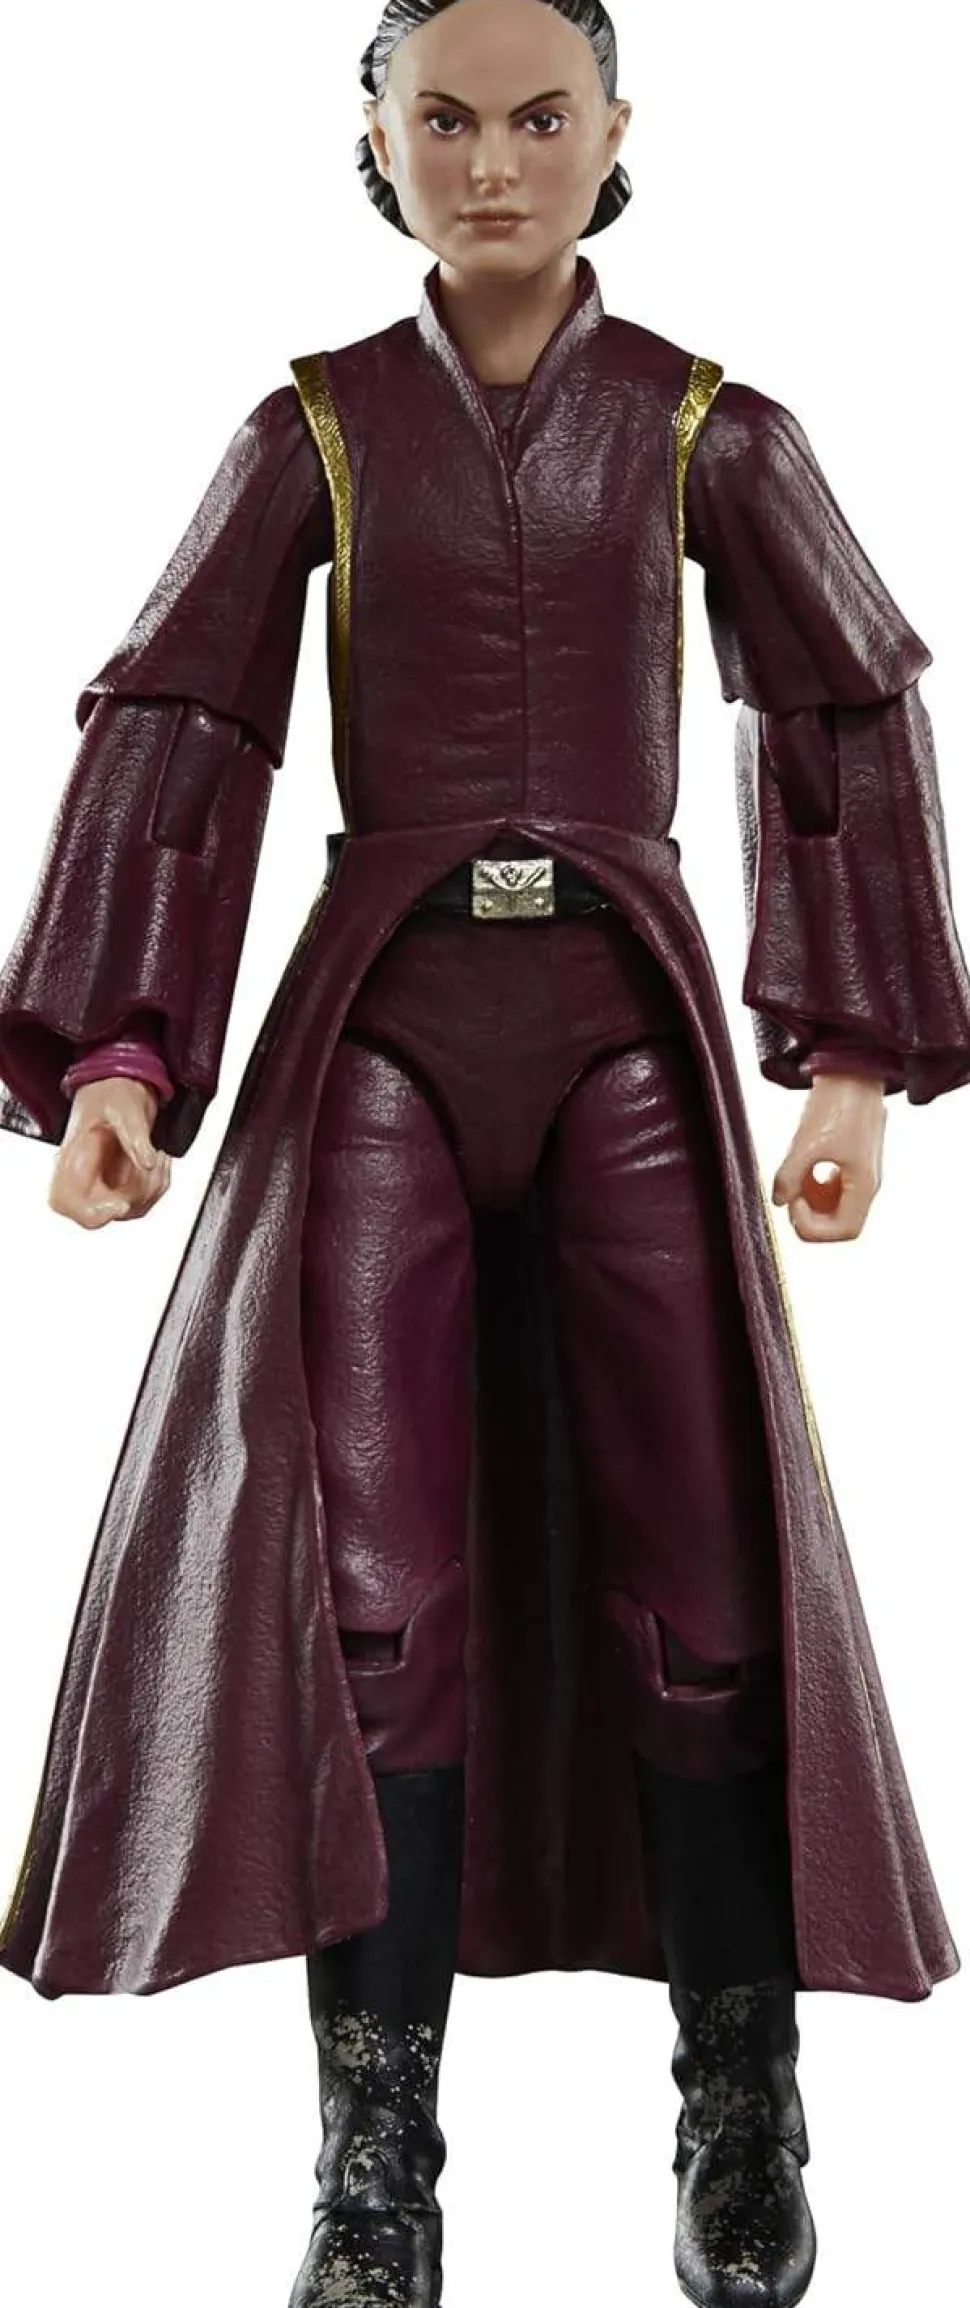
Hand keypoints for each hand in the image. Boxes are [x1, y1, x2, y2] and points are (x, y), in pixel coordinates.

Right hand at [49, 1077, 172, 1228]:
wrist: (121, 1083)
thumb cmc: (112, 1091)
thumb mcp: (126, 1108)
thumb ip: (136, 1136)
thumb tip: (148, 1162)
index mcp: (71, 1158)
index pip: (66, 1202)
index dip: (92, 1213)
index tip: (122, 1203)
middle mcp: (82, 1175)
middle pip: (103, 1212)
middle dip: (137, 1196)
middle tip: (153, 1165)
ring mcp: (102, 1181)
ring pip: (128, 1209)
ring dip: (154, 1188)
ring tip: (160, 1155)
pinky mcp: (120, 1183)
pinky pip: (141, 1200)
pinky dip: (159, 1185)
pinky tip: (161, 1159)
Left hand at [771, 1070, 885, 1242]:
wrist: (852, 1070)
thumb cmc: (836, 1103)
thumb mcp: (805, 1141)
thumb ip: (789, 1175)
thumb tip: (778, 1200)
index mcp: (864, 1183)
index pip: (845, 1230)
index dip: (814, 1227)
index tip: (793, 1203)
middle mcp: (868, 1184)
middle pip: (841, 1224)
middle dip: (811, 1216)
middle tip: (791, 1194)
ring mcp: (861, 1174)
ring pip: (837, 1208)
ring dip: (812, 1203)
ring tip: (795, 1179)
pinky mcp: (853, 1162)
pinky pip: (835, 1190)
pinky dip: (816, 1188)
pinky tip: (803, 1169)